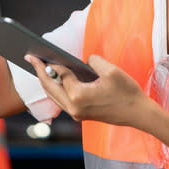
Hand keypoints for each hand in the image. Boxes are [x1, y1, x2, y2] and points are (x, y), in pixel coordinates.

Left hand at [25, 54, 151, 126]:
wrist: (138, 114)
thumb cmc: (127, 92)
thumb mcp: (111, 70)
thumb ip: (92, 61)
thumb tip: (82, 61)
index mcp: (79, 96)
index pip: (61, 75)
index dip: (51, 63)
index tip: (39, 53)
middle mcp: (74, 108)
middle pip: (50, 88)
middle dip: (39, 72)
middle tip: (30, 59)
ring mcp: (76, 114)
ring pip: (54, 96)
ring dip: (46, 82)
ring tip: (39, 67)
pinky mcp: (80, 115)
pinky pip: (62, 100)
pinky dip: (56, 89)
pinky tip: (54, 79)